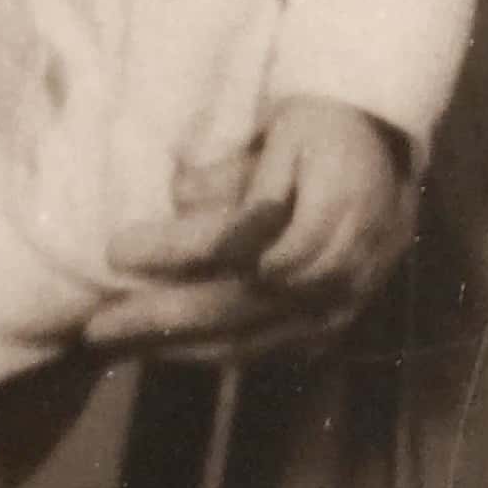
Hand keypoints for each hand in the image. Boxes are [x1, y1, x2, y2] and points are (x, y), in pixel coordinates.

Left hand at [85, 95, 416, 358]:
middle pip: (236, 303)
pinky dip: (214, 354)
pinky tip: (168, 351)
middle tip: (96, 326)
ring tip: (119, 344)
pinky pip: (268, 352)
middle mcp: (338, 270)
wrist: (391, 162)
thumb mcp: (286, 132)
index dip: (175, 250)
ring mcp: (339, 306)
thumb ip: (238, 172)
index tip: (115, 250)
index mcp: (329, 211)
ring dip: (178, 347)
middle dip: (160, 317)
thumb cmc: (326, 134)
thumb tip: (181, 193)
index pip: (238, 242)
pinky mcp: (333, 326)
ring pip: (249, 339)